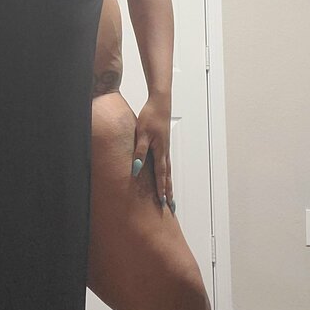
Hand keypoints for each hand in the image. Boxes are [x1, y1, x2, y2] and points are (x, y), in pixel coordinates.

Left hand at [132, 95, 173, 212]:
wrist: (159, 103)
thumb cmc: (150, 116)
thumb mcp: (142, 134)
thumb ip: (140, 151)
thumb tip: (137, 168)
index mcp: (160, 151)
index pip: (161, 174)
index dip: (161, 189)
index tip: (163, 202)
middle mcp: (165, 151)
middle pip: (167, 175)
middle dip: (168, 191)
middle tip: (172, 206)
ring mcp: (165, 147)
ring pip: (168, 170)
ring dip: (169, 183)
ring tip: (170, 195)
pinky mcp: (163, 143)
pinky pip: (165, 163)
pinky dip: (166, 173)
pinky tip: (165, 175)